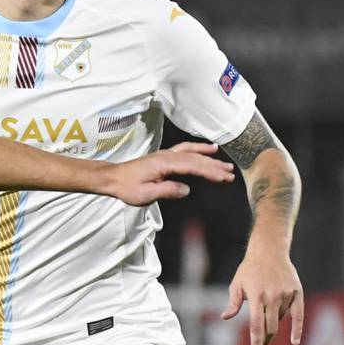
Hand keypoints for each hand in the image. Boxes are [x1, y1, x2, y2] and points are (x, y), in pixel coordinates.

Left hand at [107, 141, 234, 205]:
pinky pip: (186, 150)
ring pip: (192, 153)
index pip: (192, 167)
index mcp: (163, 164)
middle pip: (195, 159)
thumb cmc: (127, 187)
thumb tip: (186, 189)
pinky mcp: (165, 157)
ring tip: (224, 162)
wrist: (113, 178)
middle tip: (230, 174)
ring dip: (209, 157)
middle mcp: (166, 156)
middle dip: (214, 166)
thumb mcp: (145, 195)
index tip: (223, 178)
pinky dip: (198, 149)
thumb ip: (166, 190)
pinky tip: (207, 150)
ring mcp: (166, 154)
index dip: (209, 172)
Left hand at [223, 247, 304, 344]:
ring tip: (266, 307)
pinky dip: (297, 329)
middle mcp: (272, 296)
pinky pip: (299, 314)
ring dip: (274, 321)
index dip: (257, 341)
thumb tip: (225, 318)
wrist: (269, 251)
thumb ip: (233, 303)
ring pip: (280, 318)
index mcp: (256, 296)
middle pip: (270, 326)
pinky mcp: (297, 291)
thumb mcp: (237, 285)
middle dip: (265, 339)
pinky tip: (294, 341)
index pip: (256, 325)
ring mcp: (286, 294)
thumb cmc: (249, 269)